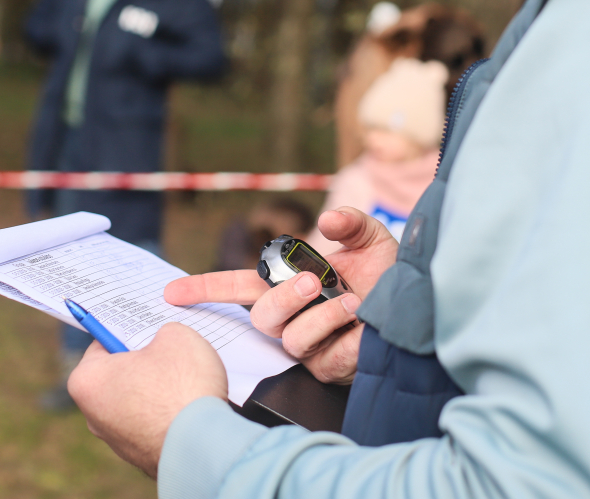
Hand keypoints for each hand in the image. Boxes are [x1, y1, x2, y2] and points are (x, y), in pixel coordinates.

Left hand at [67, 323, 226, 477]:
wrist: (202, 447)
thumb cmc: (181, 388)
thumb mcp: (175, 335)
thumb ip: (161, 332)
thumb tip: (164, 343)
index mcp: (87, 380)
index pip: (103, 341)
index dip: (128, 328)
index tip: (146, 324)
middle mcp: (93, 414)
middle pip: (119, 372)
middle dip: (144, 360)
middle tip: (170, 349)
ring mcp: (117, 440)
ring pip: (137, 399)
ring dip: (158, 388)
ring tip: (186, 379)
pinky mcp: (141, 455)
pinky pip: (153, 422)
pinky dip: (168, 412)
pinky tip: (189, 404)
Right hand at [164, 208, 397, 383]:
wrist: (419, 308)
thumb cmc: (388, 275)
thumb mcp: (370, 239)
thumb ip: (349, 224)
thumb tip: (328, 221)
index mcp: (286, 285)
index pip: (236, 289)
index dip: (203, 289)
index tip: (171, 292)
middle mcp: (290, 318)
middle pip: (262, 316)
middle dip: (284, 296)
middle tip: (314, 280)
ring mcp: (307, 347)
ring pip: (291, 338)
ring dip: (321, 315)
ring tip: (352, 301)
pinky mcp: (328, 368)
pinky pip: (323, 355)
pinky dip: (344, 334)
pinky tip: (362, 322)